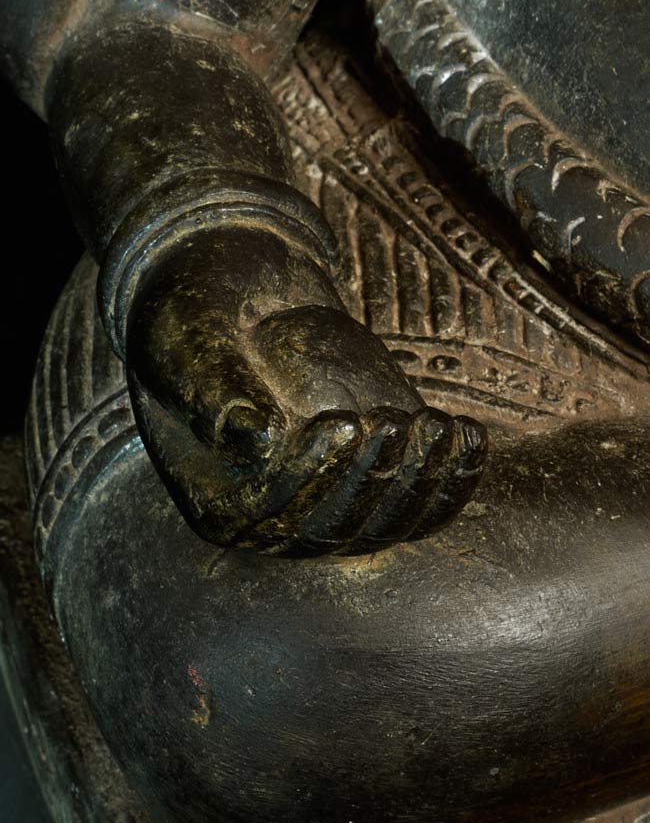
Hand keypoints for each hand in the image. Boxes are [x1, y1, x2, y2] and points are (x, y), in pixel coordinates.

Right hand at [126, 236, 486, 555]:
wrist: (241, 295)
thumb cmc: (202, 318)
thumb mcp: (190, 345)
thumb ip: (215, 391)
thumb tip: (256, 439)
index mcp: (216, 501)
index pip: (266, 511)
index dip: (309, 475)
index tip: (340, 424)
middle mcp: (274, 518)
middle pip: (329, 527)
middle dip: (370, 481)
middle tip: (392, 425)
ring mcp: (329, 498)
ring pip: (381, 523)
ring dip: (419, 483)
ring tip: (441, 430)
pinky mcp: (373, 473)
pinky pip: (416, 502)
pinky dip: (450, 480)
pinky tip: (469, 438)